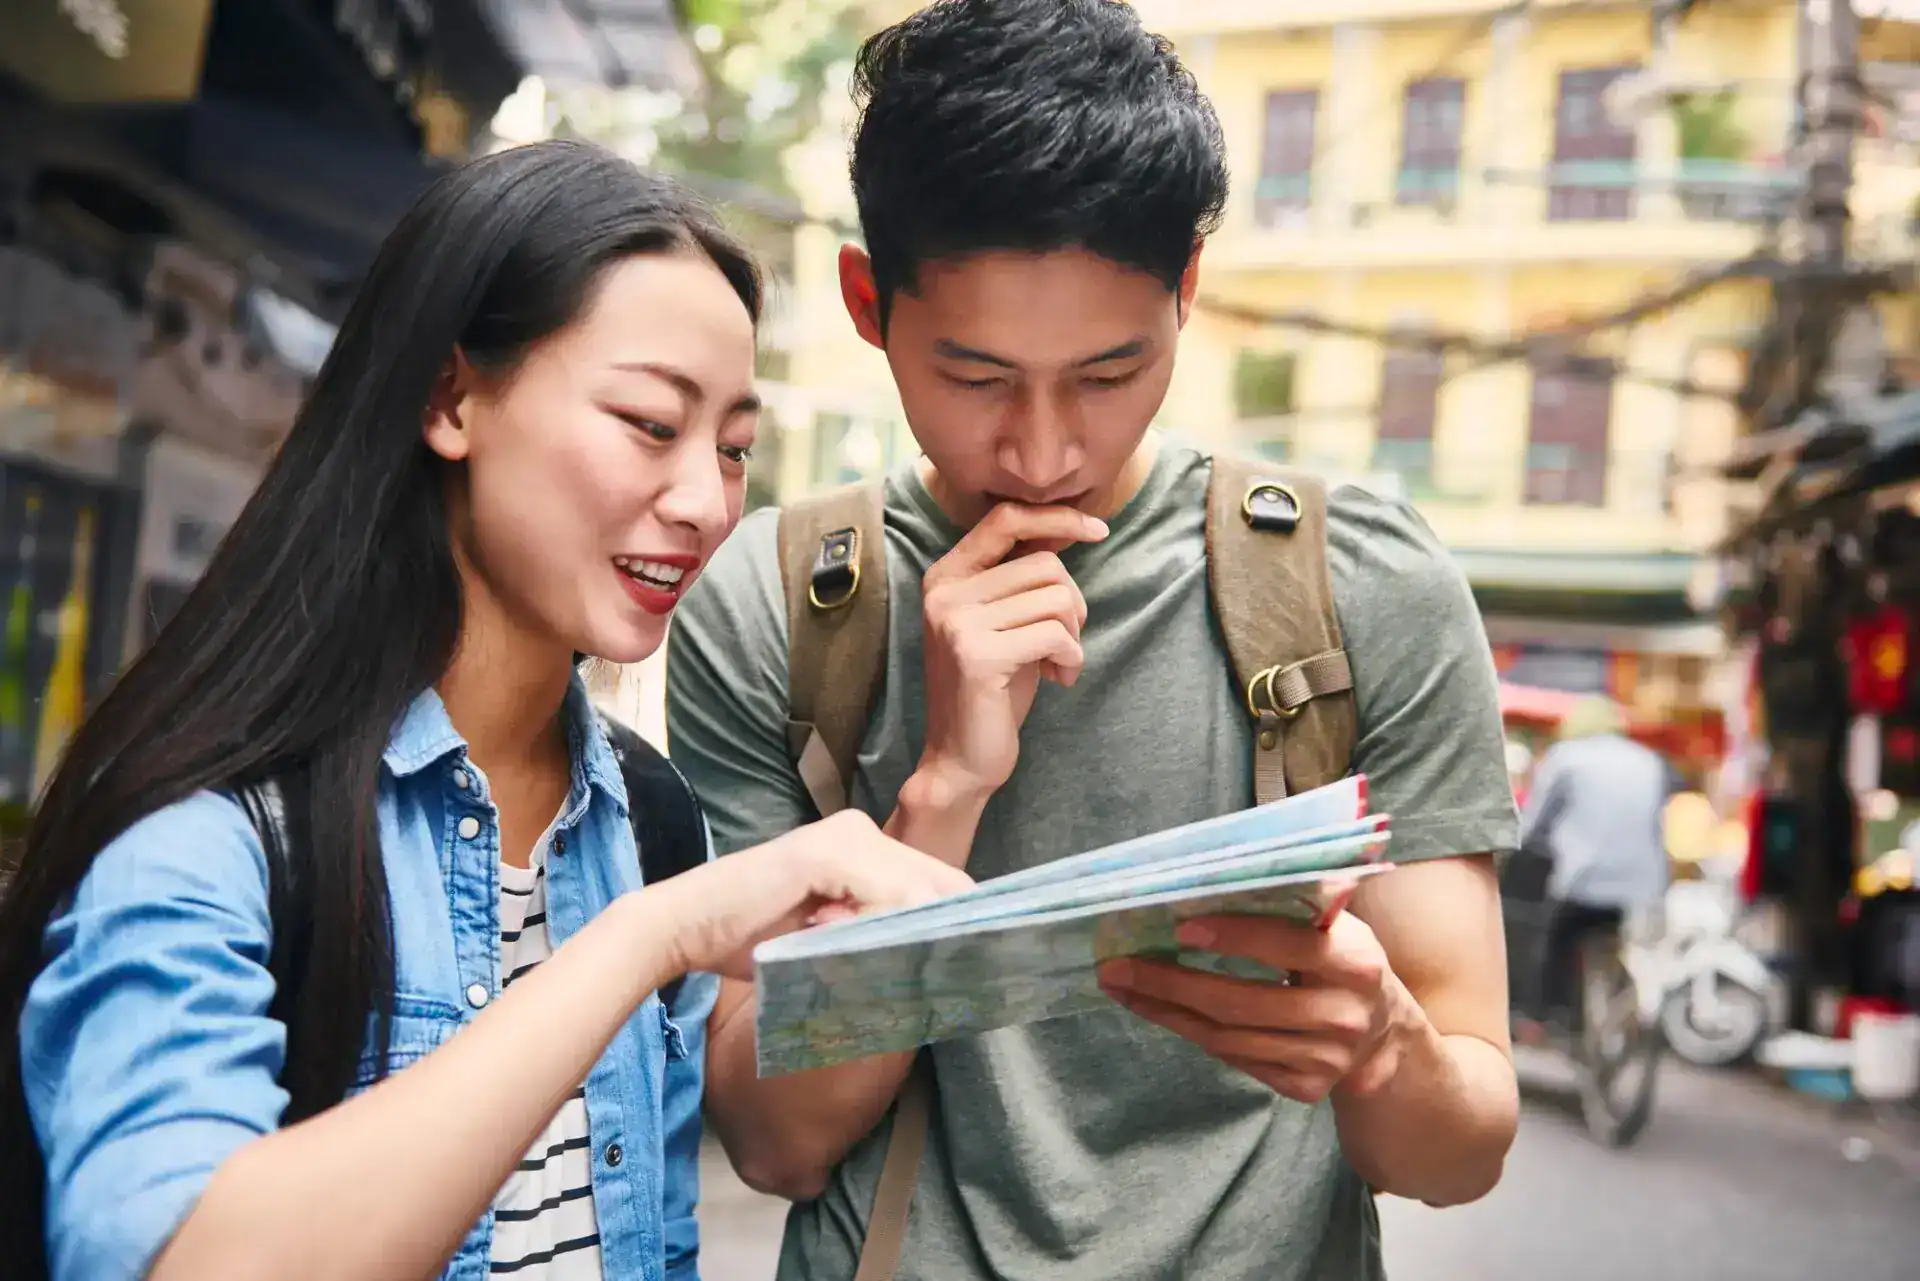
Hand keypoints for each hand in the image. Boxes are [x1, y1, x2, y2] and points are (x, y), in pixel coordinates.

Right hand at [663, 810, 974, 980]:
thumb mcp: (828, 939)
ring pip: (918, 893)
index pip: (938, 882)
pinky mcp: (825, 854)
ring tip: (889, 970)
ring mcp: (845, 837)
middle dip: (946, 933)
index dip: (954, 924)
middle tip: (945, 980)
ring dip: (912, 937)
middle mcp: (861, 830)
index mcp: (865, 846)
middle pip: (940, 884)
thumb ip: (874, 938)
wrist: (683, 927)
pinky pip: (884, 896)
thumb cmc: (750, 939)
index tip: (966, 968)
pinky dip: (883, 929)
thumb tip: (936, 967)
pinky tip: (858, 951)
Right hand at [918, 503, 1107, 796]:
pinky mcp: (978, 655)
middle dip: (1073, 604)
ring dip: (1074, 636)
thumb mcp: (1006, 620)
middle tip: (1064, 643)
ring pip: (1056, 598)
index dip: (1058, 517)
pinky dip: (1072, 657)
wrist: (960, 759)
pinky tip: (1059, 679)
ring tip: (1058, 664)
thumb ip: (1023, 575)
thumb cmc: (993, 688)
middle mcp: (944, 592)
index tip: (1099, 530)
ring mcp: (957, 622)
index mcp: (946, 575)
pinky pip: (1055, 634)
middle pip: (1046, 564)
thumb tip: (1071, 526)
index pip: (1006, 519)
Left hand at [1096, 906, 1420, 1104]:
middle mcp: (1344, 1016)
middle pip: (1242, 1001)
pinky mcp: (1307, 1088)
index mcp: (1355, 963)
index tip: (1181, 927)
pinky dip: (1192, 1033)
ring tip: (1124, 988)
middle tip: (1118, 966)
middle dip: (1171, 982)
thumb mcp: (1335, 926)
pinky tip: (1160, 1011)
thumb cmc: (1339, 959)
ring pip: (1229, 1037)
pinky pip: (1235, 1060)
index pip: (1288, 946)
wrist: (1382, 1033)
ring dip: (1167, 1011)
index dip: (1235, 936)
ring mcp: (1325, 1059)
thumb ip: (1294, 904)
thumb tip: (1218, 877)